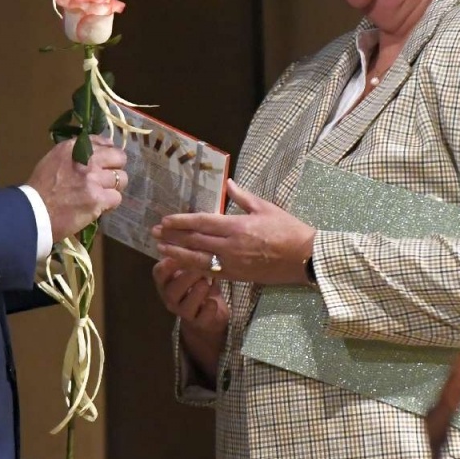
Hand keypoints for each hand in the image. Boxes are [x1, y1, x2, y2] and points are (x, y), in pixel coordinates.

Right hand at [26, 136, 127, 240]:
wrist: (33, 212)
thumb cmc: (39, 189)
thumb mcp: (53, 160)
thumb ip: (73, 154)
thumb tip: (94, 153)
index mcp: (73, 147)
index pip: (103, 142)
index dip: (108, 153)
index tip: (106, 161)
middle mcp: (87, 160)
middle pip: (119, 158)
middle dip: (116, 168)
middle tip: (107, 179)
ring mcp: (94, 179)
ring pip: (121, 179)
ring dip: (114, 187)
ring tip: (103, 194)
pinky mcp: (98, 199)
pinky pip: (116, 198)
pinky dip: (110, 204)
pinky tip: (100, 207)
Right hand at [152, 256, 229, 381]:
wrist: (208, 312)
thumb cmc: (198, 282)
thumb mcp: (192, 267)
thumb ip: (190, 253)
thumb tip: (192, 229)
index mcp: (166, 281)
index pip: (159, 272)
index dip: (169, 263)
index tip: (181, 253)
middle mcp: (171, 297)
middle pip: (172, 289)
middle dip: (186, 277)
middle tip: (199, 267)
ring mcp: (183, 312)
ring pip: (186, 304)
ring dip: (197, 292)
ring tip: (206, 282)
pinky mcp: (198, 322)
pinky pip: (201, 317)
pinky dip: (208, 309)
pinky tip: (213, 302)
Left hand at [153, 179, 314, 285]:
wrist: (305, 258)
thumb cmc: (288, 229)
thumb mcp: (266, 207)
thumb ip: (243, 197)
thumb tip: (228, 182)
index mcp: (238, 226)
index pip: (202, 222)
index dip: (181, 222)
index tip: (165, 220)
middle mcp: (231, 246)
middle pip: (195, 241)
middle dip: (172, 237)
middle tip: (154, 233)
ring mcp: (233, 263)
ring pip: (198, 259)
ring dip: (177, 254)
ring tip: (160, 249)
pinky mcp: (237, 276)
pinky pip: (209, 272)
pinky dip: (193, 268)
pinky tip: (181, 265)